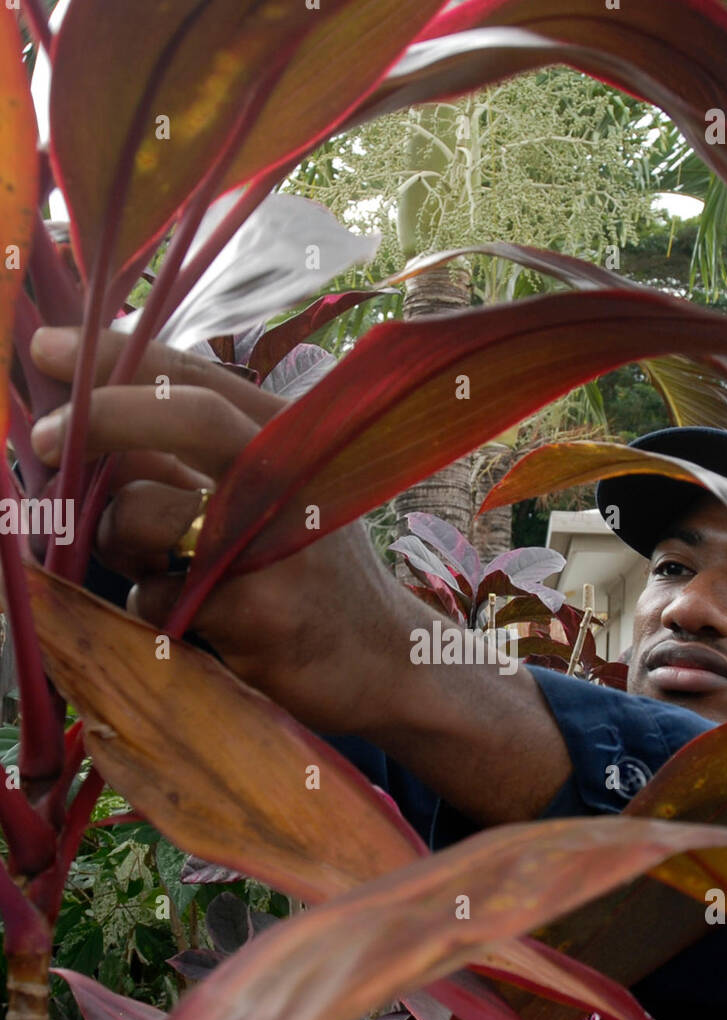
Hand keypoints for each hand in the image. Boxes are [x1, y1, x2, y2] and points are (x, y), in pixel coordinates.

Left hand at [29, 327, 416, 734]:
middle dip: (101, 419)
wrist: (383, 661)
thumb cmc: (313, 569)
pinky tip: (197, 621)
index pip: (194, 374)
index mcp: (291, 434)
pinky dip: (153, 609)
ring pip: (140, 518)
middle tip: (40, 439)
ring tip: (161, 569)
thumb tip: (87, 421)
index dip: (112, 354)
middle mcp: (292, 476)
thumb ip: (191, 457)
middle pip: (186, 418)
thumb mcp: (270, 495)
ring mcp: (274, 544)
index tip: (46, 349)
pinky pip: (152, 598)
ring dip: (120, 545)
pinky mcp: (255, 611)